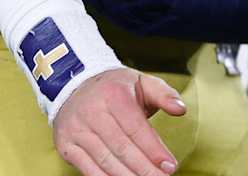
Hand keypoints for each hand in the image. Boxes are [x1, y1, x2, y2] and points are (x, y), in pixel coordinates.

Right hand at [52, 67, 186, 175]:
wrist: (75, 84)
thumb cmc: (116, 88)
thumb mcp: (142, 81)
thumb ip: (164, 94)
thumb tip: (181, 110)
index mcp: (114, 94)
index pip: (136, 128)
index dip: (153, 150)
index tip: (170, 166)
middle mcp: (92, 112)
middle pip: (121, 148)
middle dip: (144, 168)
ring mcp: (76, 130)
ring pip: (105, 160)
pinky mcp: (66, 145)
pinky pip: (87, 168)